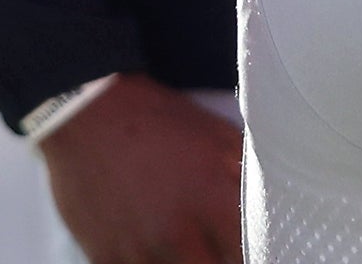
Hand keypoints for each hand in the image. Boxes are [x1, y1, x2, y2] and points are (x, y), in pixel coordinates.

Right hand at [34, 76, 244, 263]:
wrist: (86, 113)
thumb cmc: (157, 121)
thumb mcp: (217, 135)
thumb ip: (250, 174)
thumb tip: (275, 201)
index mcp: (212, 200)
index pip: (251, 251)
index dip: (254, 250)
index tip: (251, 245)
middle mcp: (177, 234)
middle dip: (222, 259)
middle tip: (218, 245)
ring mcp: (138, 251)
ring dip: (185, 263)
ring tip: (185, 246)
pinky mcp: (105, 258)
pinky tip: (152, 250)